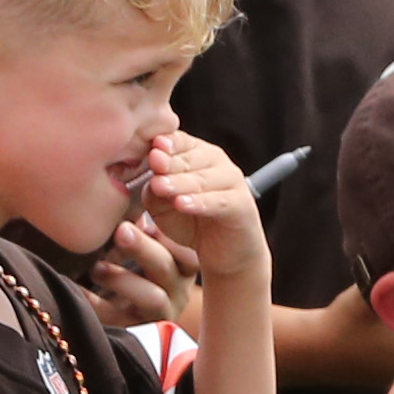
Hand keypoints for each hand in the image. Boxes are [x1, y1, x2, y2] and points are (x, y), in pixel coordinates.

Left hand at [79, 217, 202, 331]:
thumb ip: (143, 227)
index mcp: (183, 266)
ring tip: (97, 268)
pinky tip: (77, 288)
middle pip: (167, 268)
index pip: (186, 252)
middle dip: (143, 248)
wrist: (133, 315)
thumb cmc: (138, 269)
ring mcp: (159, 312)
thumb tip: (135, 201)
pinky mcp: (135, 328)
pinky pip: (117, 317)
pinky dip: (95, 302)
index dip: (170, 237)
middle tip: (121, 230)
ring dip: (122, 278)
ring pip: (152, 297)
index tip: (146, 220)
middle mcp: (177, 290)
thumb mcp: (146, 246)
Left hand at [138, 132, 264, 287]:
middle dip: (169, 162)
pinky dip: (200, 203)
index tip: (150, 148)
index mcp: (194, 153)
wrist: (223, 252)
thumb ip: (154, 191)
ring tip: (161, 187)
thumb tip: (153, 180)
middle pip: (188, 158)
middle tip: (153, 164)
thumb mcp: (162, 206)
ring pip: (201, 179)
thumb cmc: (190, 222)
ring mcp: (232, 181)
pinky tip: (183, 204)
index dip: (164, 144)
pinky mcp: (243, 204)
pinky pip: (219, 201)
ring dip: (180, 182)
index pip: (178, 141)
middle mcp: (215, 161)